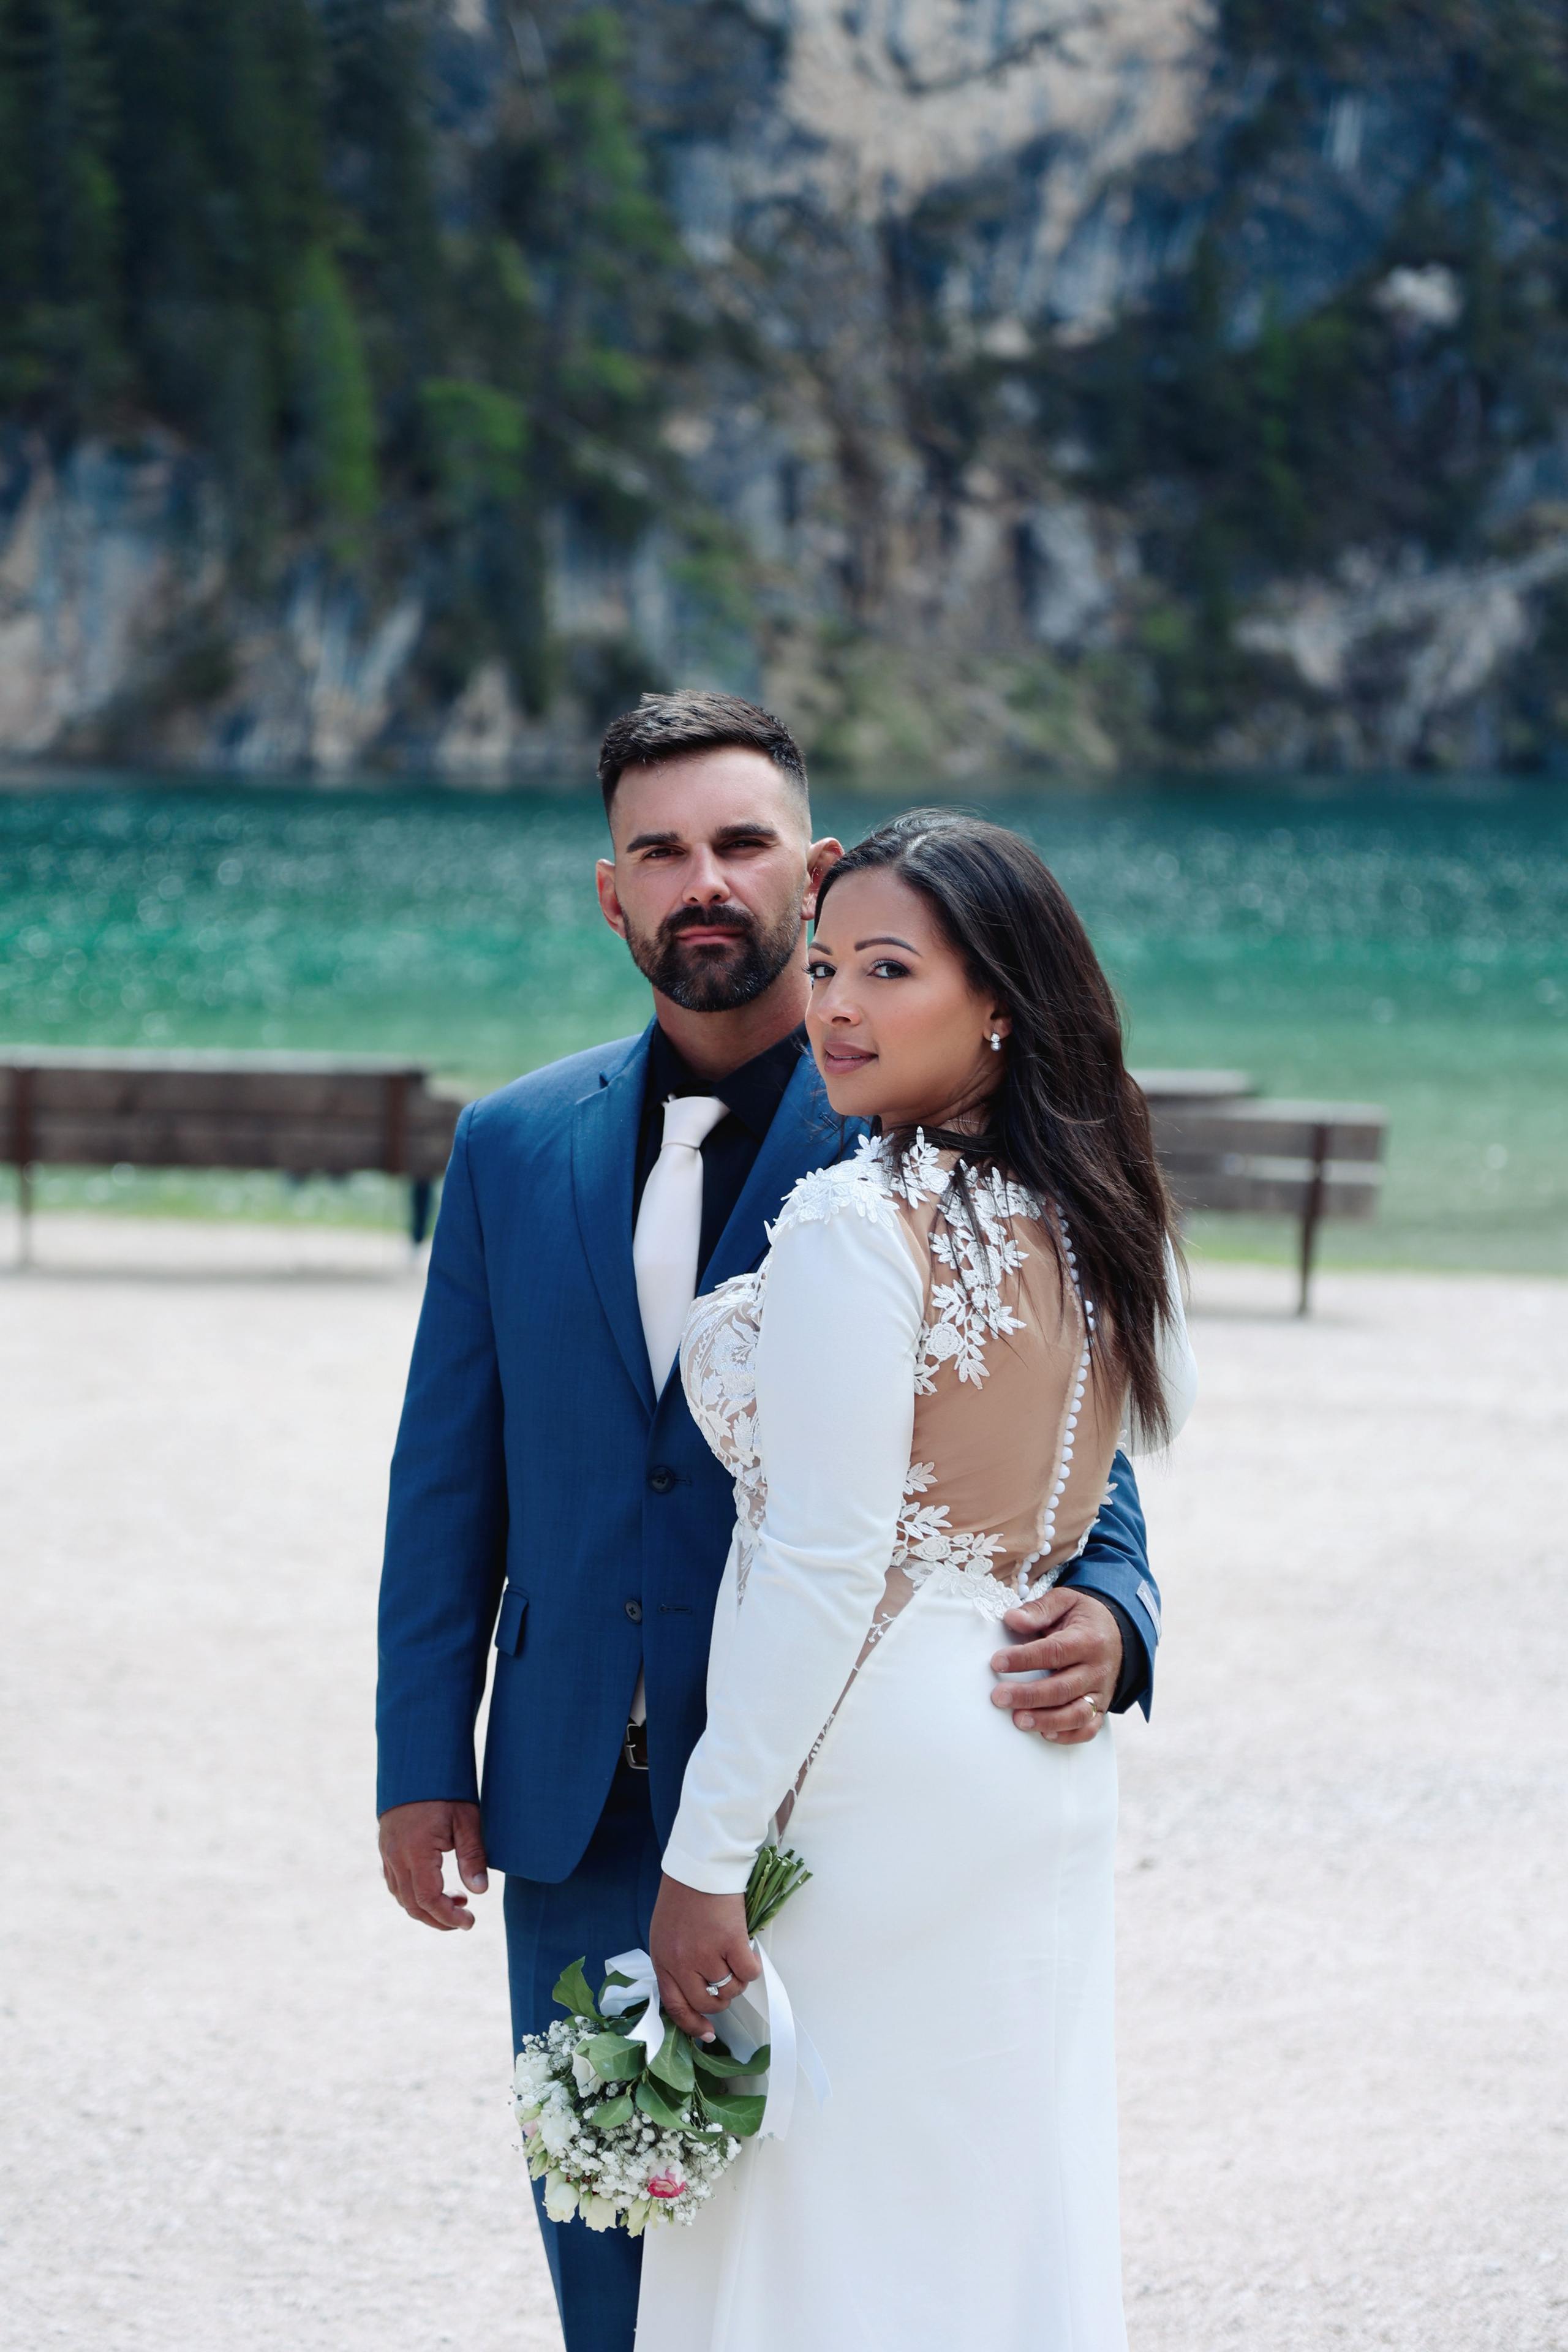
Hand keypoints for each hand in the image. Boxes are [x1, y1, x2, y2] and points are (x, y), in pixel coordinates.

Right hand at [379, 1799, 487, 1929]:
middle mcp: (396, 1856)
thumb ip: (473, 1856)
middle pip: (412, 1904)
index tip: (470, 1922)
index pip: (429, 1899)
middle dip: (438, 1919)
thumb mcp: (467, 1819)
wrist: (415, 1764)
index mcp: (416, 1851)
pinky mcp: (386, 1848)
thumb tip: (480, 1891)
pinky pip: (395, 1882)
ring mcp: (387, 1853)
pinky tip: (434, 1887)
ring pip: (401, 1896)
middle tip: (465, 1919)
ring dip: (426, 1908)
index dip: (448, 1917)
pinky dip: (413, 1895)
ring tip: (457, 1900)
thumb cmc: (445, 1789)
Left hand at [649, 1874, 761, 2038]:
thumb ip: (674, 1964)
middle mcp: (681, 1962)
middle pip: (706, 2002)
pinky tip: (747, 1952)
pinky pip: (748, 1973)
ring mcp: (706, 1953)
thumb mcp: (665, 1935)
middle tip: (726, 1983)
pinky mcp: (730, 1941)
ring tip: (735, 1957)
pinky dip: (752, 1967)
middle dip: (721, 2000)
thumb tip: (694, 1991)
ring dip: (737, 1980)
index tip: (707, 2033)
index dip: (693, 2025)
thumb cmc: (682, 1897)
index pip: (675, 2007)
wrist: (699, 1866)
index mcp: (663, 1960)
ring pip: (730, 1988)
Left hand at [990, 1588, 1121, 1744]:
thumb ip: (1039, 1610)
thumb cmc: (1085, 1618)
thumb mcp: (1065, 1602)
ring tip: (1019, 1720)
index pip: (1054, 1651)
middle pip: (1063, 1688)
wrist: (1119, 1633)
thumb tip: (1012, 1619)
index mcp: (1088, 1639)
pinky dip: (1069, 1736)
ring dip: (1046, 1720)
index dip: (1024, 1659)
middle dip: (1029, 1695)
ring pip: (1077, 1714)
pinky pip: (1089, 1728)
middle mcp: (1096, 1668)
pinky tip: (1046, 1734)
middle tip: (999, 1697)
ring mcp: (1100, 1691)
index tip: (997, 1662)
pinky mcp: (1101, 1707)